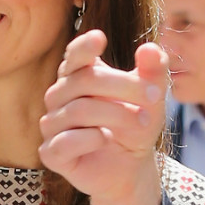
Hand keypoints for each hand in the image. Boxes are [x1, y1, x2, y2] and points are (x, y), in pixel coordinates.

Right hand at [39, 29, 166, 203]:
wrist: (130, 167)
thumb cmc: (135, 124)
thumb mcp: (152, 97)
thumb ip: (153, 72)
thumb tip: (149, 49)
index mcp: (79, 75)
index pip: (74, 55)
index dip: (84, 47)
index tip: (100, 38)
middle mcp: (59, 96)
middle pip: (84, 80)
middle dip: (124, 86)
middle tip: (154, 96)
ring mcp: (52, 124)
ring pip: (77, 110)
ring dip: (117, 115)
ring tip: (143, 122)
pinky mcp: (51, 153)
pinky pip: (64, 142)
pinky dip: (91, 138)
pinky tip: (106, 138)